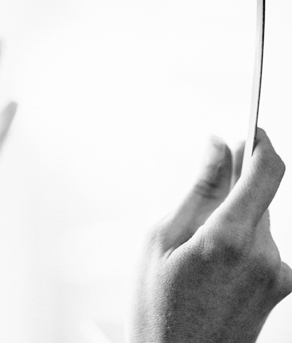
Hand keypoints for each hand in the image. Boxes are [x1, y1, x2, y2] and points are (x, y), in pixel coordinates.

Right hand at [129, 129, 291, 342]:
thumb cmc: (157, 307)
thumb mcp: (161, 239)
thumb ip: (196, 188)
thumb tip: (217, 146)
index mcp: (229, 238)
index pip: (266, 171)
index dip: (261, 142)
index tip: (250, 129)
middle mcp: (265, 254)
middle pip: (260, 195)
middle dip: (232, 188)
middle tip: (193, 211)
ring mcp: (278, 273)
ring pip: (260, 221)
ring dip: (233, 220)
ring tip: (194, 255)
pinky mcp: (282, 287)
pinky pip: (264, 246)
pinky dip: (241, 243)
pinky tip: (211, 269)